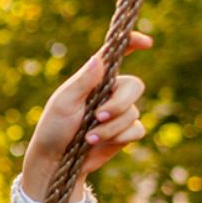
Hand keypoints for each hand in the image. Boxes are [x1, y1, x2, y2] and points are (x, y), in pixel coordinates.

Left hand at [22, 31, 151, 201]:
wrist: (56, 160)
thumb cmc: (54, 127)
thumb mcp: (64, 102)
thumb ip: (83, 81)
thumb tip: (100, 59)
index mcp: (94, 79)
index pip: (116, 55)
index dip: (132, 43)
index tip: (146, 42)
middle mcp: (110, 92)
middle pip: (135, 85)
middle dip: (118, 104)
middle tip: (98, 116)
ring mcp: (118, 112)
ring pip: (134, 112)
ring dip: (111, 127)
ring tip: (88, 138)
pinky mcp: (124, 133)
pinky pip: (137, 130)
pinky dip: (119, 137)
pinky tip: (99, 143)